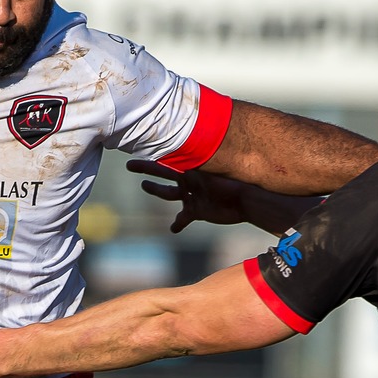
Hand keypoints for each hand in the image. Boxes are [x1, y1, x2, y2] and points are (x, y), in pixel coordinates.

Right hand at [127, 160, 251, 231]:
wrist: (247, 200)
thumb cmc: (232, 183)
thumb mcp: (211, 171)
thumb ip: (196, 163)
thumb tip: (182, 150)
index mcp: (190, 169)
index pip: (166, 162)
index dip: (150, 159)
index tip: (135, 152)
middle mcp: (189, 181)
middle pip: (163, 175)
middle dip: (147, 170)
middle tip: (130, 165)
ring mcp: (192, 196)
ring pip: (169, 194)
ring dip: (157, 190)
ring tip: (145, 186)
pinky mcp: (198, 211)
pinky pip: (184, 218)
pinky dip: (178, 223)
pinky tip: (173, 228)